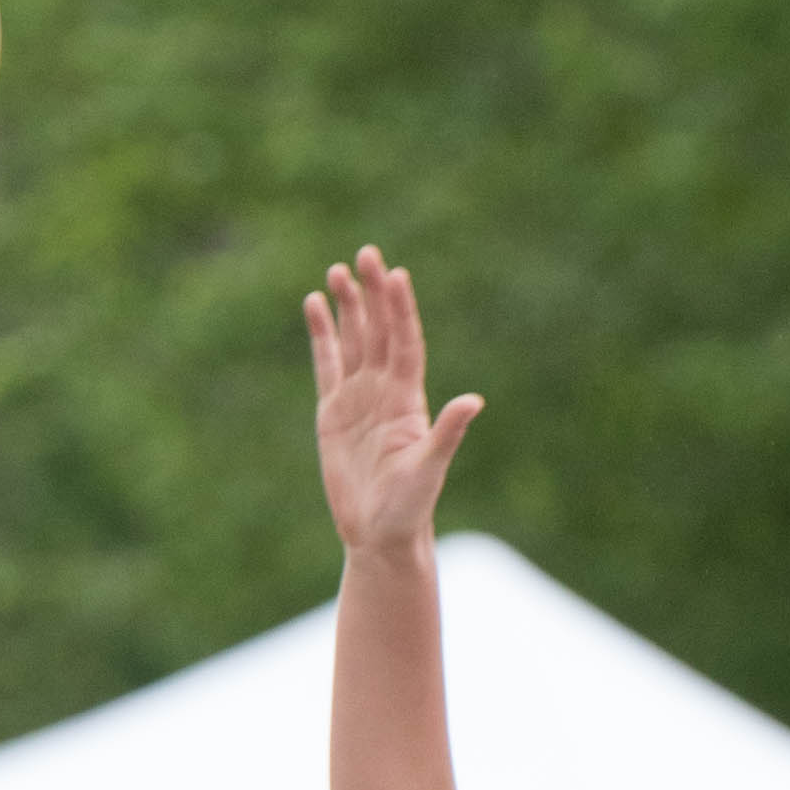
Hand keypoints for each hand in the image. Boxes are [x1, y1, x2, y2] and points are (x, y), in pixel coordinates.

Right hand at [306, 250, 482, 559]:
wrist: (381, 535)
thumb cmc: (410, 508)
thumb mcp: (428, 469)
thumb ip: (447, 433)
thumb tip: (474, 401)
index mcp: (408, 400)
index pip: (404, 343)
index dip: (400, 310)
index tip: (395, 275)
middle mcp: (385, 391)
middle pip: (378, 331)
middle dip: (373, 294)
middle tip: (365, 254)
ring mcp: (358, 399)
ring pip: (353, 341)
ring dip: (348, 306)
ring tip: (337, 271)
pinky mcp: (332, 413)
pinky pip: (326, 364)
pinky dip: (322, 335)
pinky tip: (315, 305)